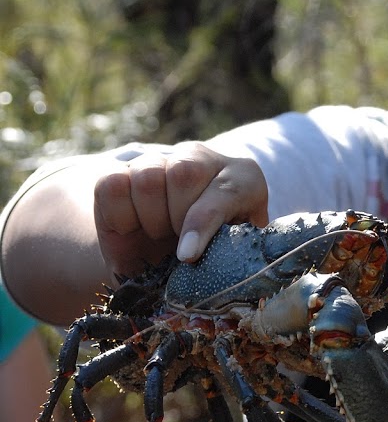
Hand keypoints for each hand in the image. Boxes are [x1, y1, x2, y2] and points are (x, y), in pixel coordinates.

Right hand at [93, 142, 268, 276]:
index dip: (202, 224)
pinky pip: (112, 183)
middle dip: (177, 219)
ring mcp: (159, 161)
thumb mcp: (231, 257)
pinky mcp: (120, 171)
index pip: (225, 191)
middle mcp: (201, 159)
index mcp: (242, 177)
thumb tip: (214, 262)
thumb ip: (233, 254)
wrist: (169, 258)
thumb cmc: (209, 258)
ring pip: (147, 177)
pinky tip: (134, 228)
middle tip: (179, 244)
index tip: (187, 255)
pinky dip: (120, 215)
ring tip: (160, 234)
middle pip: (182, 174)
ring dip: (151, 218)